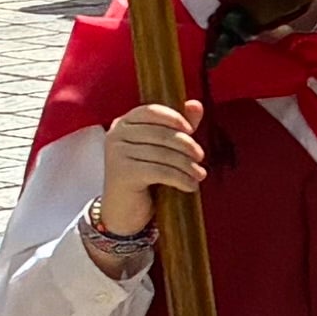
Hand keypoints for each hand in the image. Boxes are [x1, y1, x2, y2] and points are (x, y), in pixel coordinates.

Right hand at [99, 97, 206, 231]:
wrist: (123, 211)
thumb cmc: (144, 176)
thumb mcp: (161, 148)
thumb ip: (177, 126)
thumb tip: (196, 104)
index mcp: (123, 123)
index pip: (151, 111)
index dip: (174, 118)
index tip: (191, 131)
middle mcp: (116, 135)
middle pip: (160, 134)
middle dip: (186, 145)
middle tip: (200, 157)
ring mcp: (117, 154)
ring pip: (163, 154)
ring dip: (187, 165)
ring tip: (200, 175)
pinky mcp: (123, 173)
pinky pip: (160, 171)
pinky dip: (180, 179)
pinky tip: (191, 186)